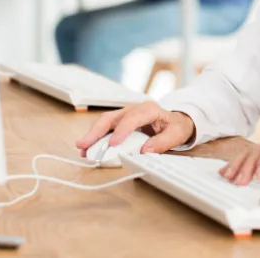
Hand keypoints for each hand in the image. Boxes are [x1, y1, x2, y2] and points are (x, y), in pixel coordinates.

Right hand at [75, 101, 195, 155]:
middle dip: (96, 131)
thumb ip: (163, 142)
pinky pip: (106, 128)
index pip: (132, 118)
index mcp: (149, 109)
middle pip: (111, 117)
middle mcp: (134, 109)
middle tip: (84, 145)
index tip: (113, 143)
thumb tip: (145, 150)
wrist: (177, 121)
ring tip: (82, 149)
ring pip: (104, 121)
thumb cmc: (176, 127)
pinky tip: (89, 147)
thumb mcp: (177, 134)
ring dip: (92, 135)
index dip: (121, 130)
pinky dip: (96, 137)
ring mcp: (125, 114)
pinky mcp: (120, 122)